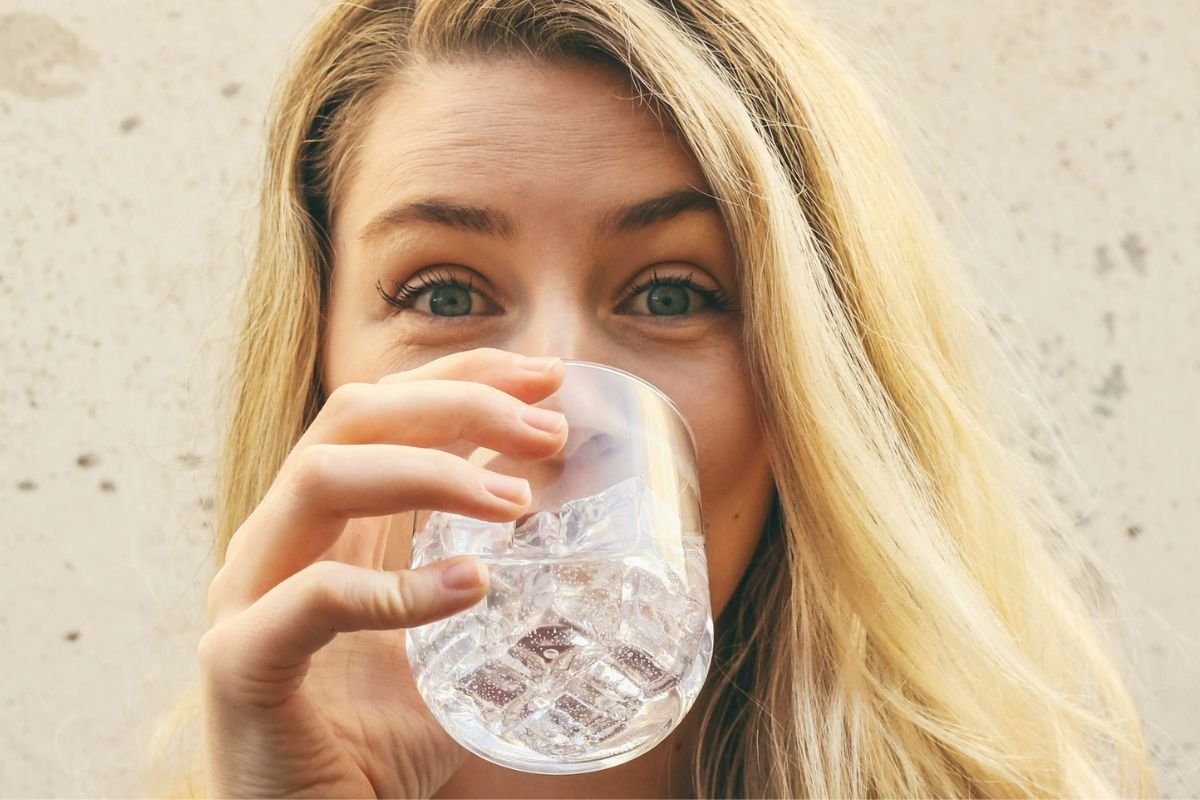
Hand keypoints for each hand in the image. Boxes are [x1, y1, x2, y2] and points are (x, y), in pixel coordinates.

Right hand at [198, 348, 567, 797]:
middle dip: (457, 404)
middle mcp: (277, 538)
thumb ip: (481, 584)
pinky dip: (396, 588)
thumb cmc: (373, 736)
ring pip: (321, 478)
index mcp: (322, 521)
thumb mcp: (444, 643)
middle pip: (353, 418)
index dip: (461, 375)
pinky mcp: (240, 662)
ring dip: (431, 473)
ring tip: (518, 503)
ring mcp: (247, 593)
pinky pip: (311, 600)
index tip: (546, 375)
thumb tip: (582, 547)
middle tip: (548, 430)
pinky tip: (471, 587)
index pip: (384, 408)